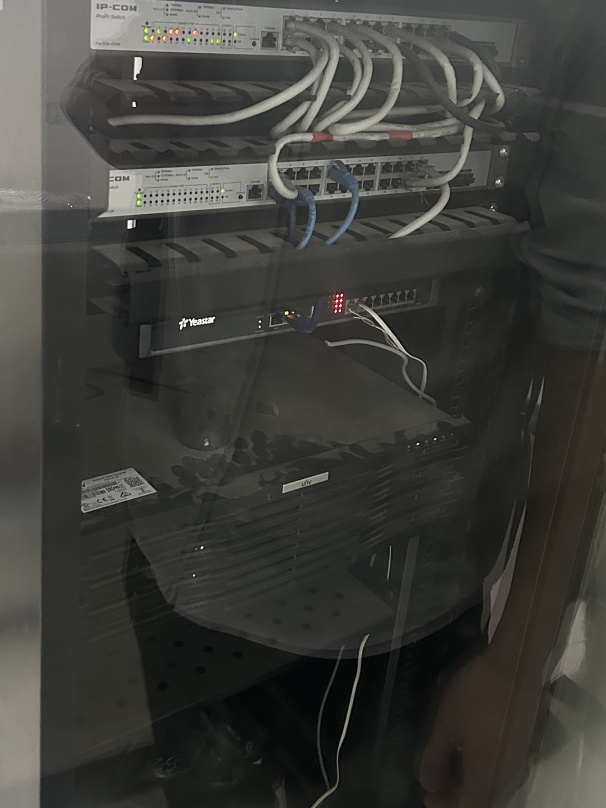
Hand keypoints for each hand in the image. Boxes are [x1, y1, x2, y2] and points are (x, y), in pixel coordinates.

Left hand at [419, 648, 547, 807]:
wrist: (516, 665)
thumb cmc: (477, 695)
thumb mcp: (446, 725)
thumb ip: (435, 759)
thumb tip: (429, 783)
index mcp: (489, 777)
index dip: (445, 806)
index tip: (427, 794)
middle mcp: (510, 776)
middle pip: (483, 799)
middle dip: (457, 795)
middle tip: (434, 779)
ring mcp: (522, 760)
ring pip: (494, 784)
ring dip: (470, 781)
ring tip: (447, 763)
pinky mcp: (526, 744)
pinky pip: (503, 768)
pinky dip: (483, 767)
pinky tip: (469, 749)